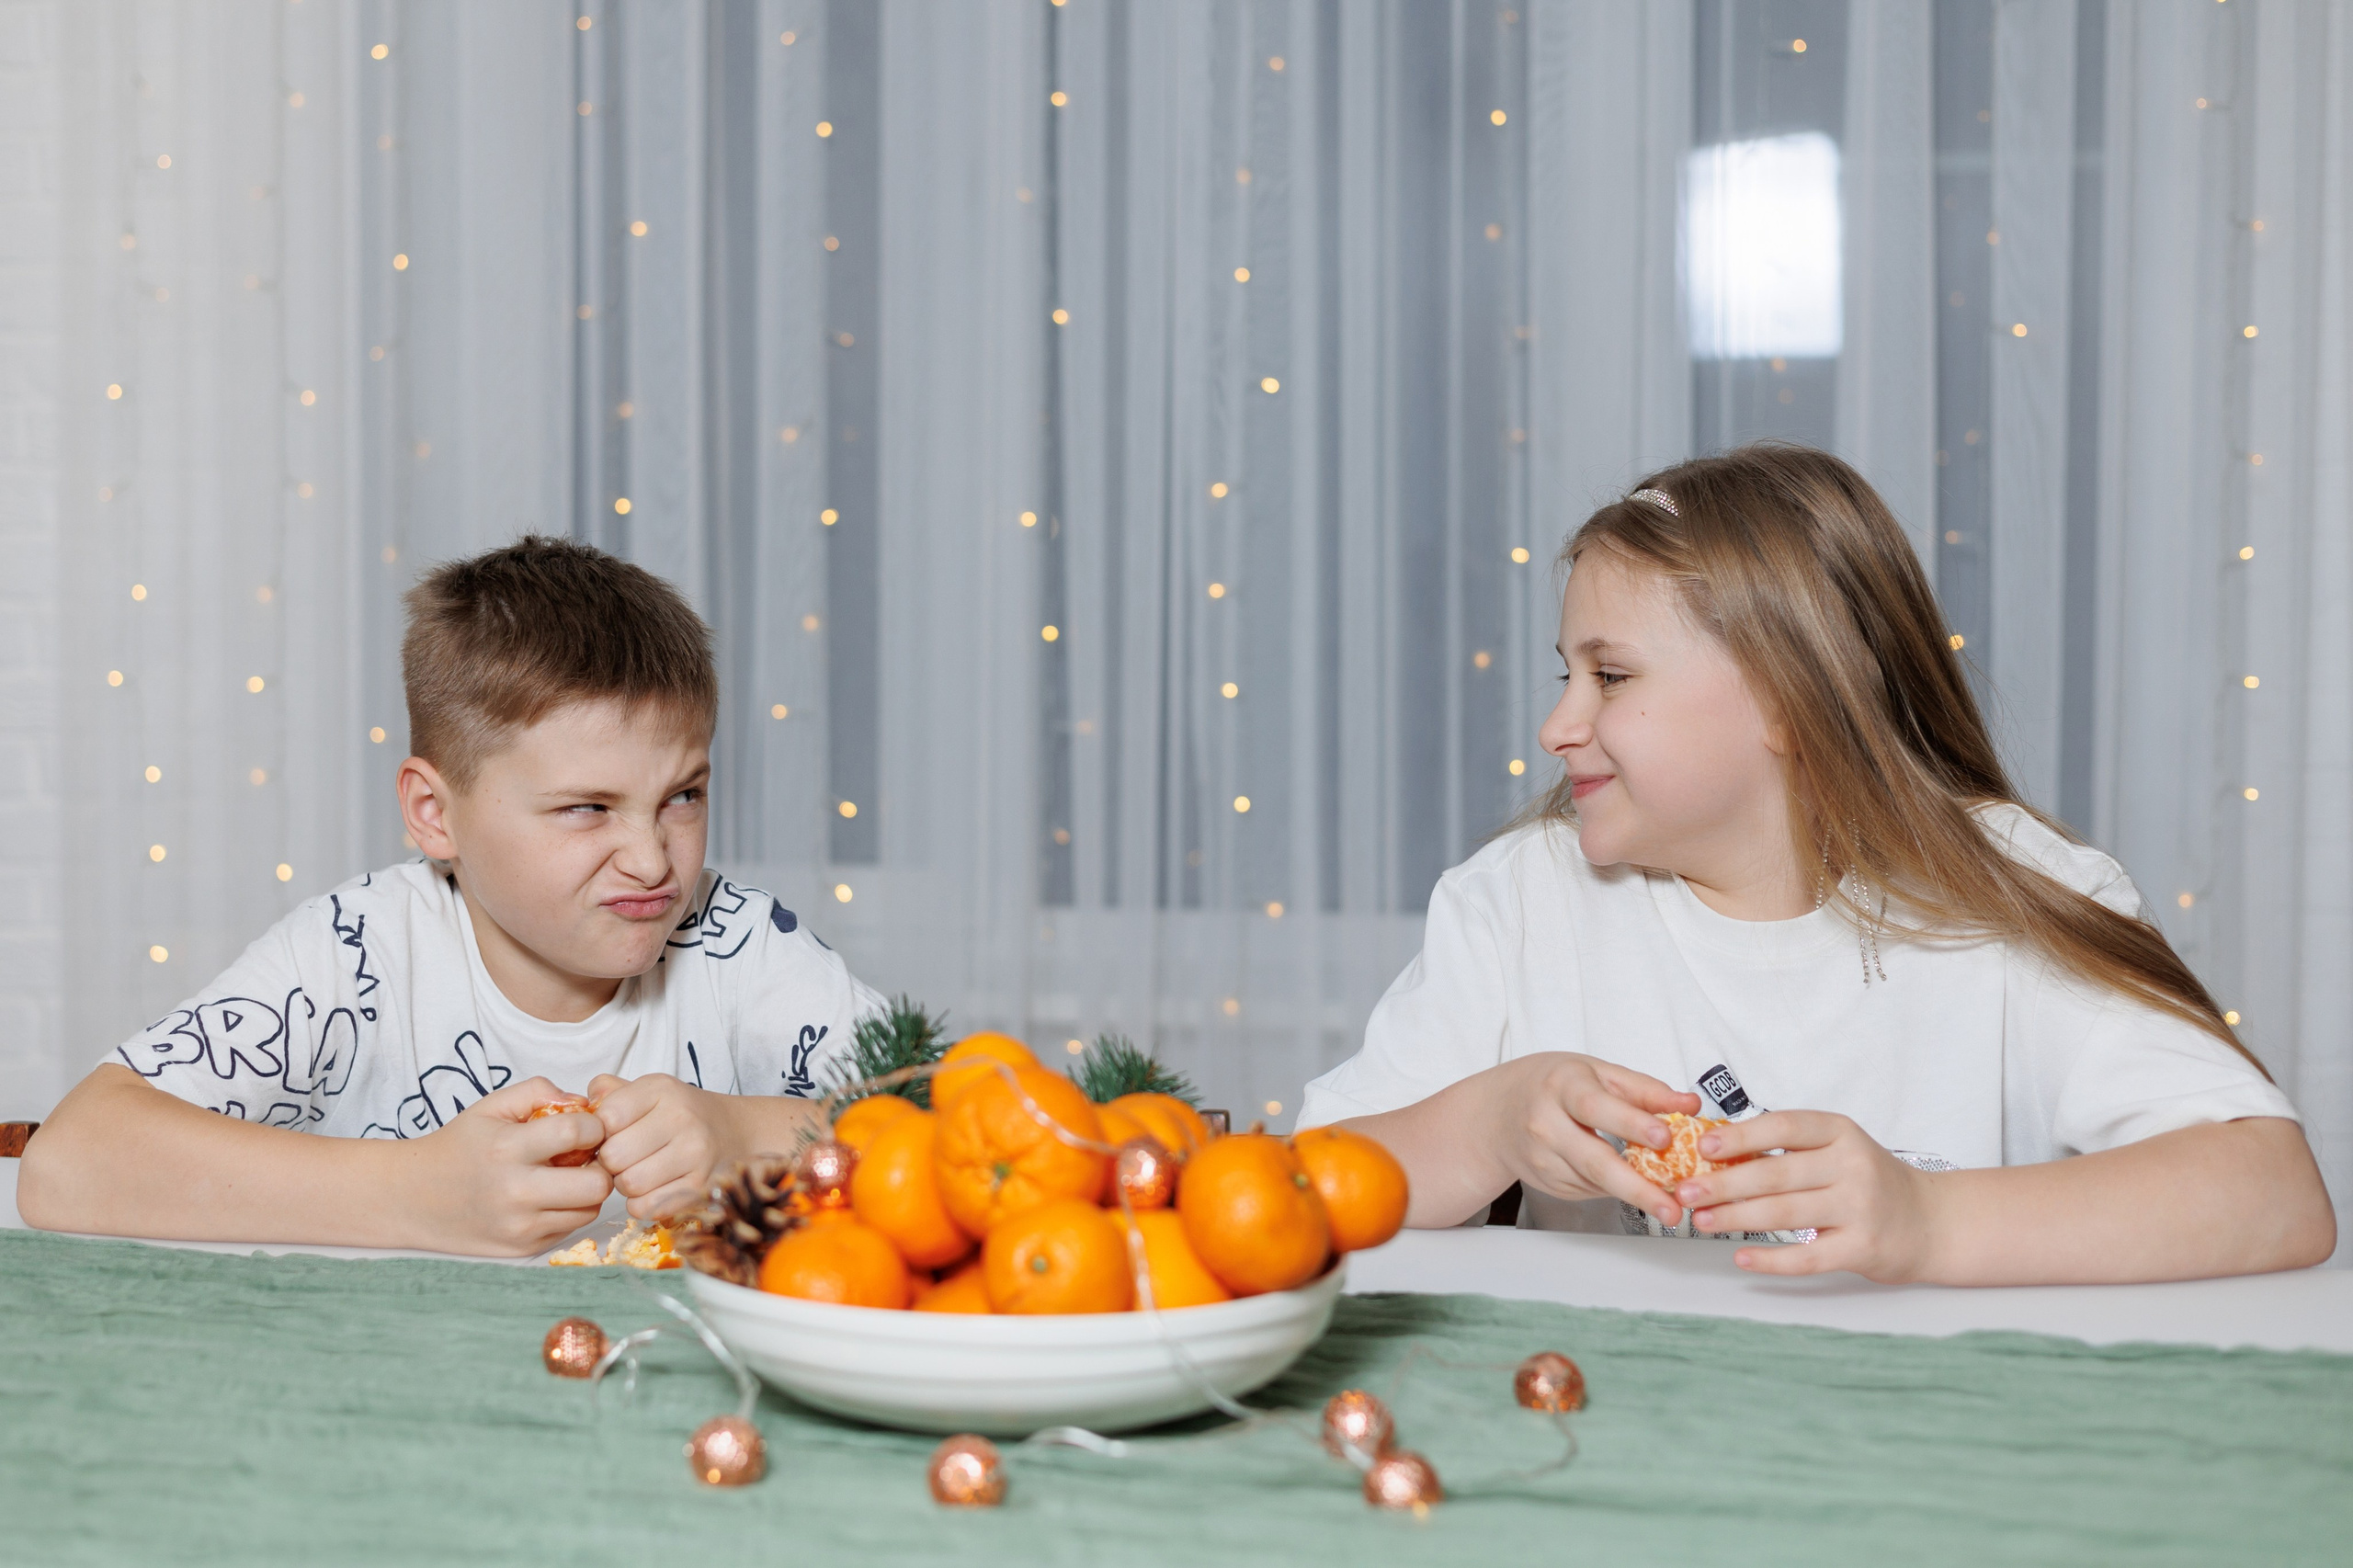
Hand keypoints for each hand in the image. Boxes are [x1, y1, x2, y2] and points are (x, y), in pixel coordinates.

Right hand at [399, 1076, 612, 1255]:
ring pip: (589, 1210)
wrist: (412, 1198)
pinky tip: (549, 1197)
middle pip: (597, 1184)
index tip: (588, 1125)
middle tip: (589, 1156)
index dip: (594, 1125)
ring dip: (588, 1191)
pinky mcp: (522, 1249)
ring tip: (568, 1176)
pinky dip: (569, 1211)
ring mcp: (520, 1227)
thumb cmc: (458, 1147)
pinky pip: (569, 1229)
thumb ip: (538, 1091)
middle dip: (602, 1165)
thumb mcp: (490, 1107)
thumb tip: (581, 1101)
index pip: (577, 1133)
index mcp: (507, 1149)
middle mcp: (515, 1192)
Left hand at [586, 1073, 737, 1221]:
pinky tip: (652, 1189)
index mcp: (662, 1089)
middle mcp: (681, 1118)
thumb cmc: (680, 1114)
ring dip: (626, 1185)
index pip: (606, 1118)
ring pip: (629, 1185)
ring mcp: (695, 1154)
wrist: (736, 1132)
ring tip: (640, 1172)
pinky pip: (647, 1208)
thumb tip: (581, 1105)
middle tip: (624, 1159)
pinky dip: (641, 1204)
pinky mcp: (700, 1187)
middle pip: (614, 1156)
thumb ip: (610, 1091)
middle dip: (611, 1163)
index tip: (613, 1134)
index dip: (600, 1132)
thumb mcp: (649, 1091)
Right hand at [1481, 1053, 1703, 1227]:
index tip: (1666, 1138)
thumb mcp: (1594, 1072)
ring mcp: (1543, 1159)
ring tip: (1669, 1205)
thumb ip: (1643, 1089)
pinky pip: (1590, 1190)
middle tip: (1672, 1208)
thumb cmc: (1552, 1085)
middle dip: (1637, 1188)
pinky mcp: (1548, 1184)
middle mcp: (1546, 1124)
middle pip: (1594, 1161)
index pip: (1597, 1107)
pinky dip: (1615, 1190)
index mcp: (1561, 1086)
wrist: (1495, 1115)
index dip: (1631, 1123)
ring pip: (1596, 1184)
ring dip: (1634, 1195)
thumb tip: (1689, 1105)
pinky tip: (1631, 1184)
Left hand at [1676, 1111, 1938, 1280]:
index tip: (1703, 1147)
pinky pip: (1808, 1256)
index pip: (1785, 1126)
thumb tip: (1716, 1150)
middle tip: (1685, 1192)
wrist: (1931, 1221)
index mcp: (1841, 1133)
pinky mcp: (1863, 1247)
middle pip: (1776, 1174)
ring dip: (1736, 1218)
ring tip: (1701, 1221)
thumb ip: (1789, 1148)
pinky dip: (1771, 1259)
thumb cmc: (1869, 1181)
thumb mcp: (1837, 1150)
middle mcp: (1853, 1166)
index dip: (1741, 1136)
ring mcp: (1860, 1208)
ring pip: (1785, 1213)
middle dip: (1723, 1184)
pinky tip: (1741, 1257)